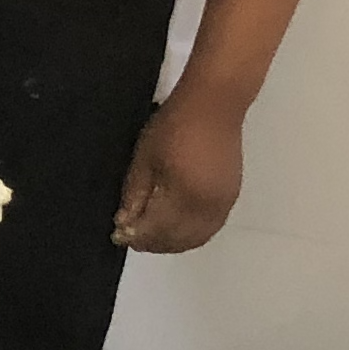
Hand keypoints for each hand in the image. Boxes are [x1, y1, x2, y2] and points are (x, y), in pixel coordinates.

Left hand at [114, 91, 246, 252]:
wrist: (214, 106)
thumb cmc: (174, 126)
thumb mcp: (144, 159)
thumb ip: (134, 195)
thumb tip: (125, 223)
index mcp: (183, 196)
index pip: (156, 229)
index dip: (135, 235)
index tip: (117, 235)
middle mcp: (207, 208)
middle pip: (177, 240)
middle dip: (152, 243)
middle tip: (131, 237)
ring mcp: (223, 204)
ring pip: (196, 238)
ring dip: (172, 243)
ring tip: (150, 236)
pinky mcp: (231, 197)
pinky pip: (210, 228)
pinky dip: (191, 235)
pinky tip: (175, 229)